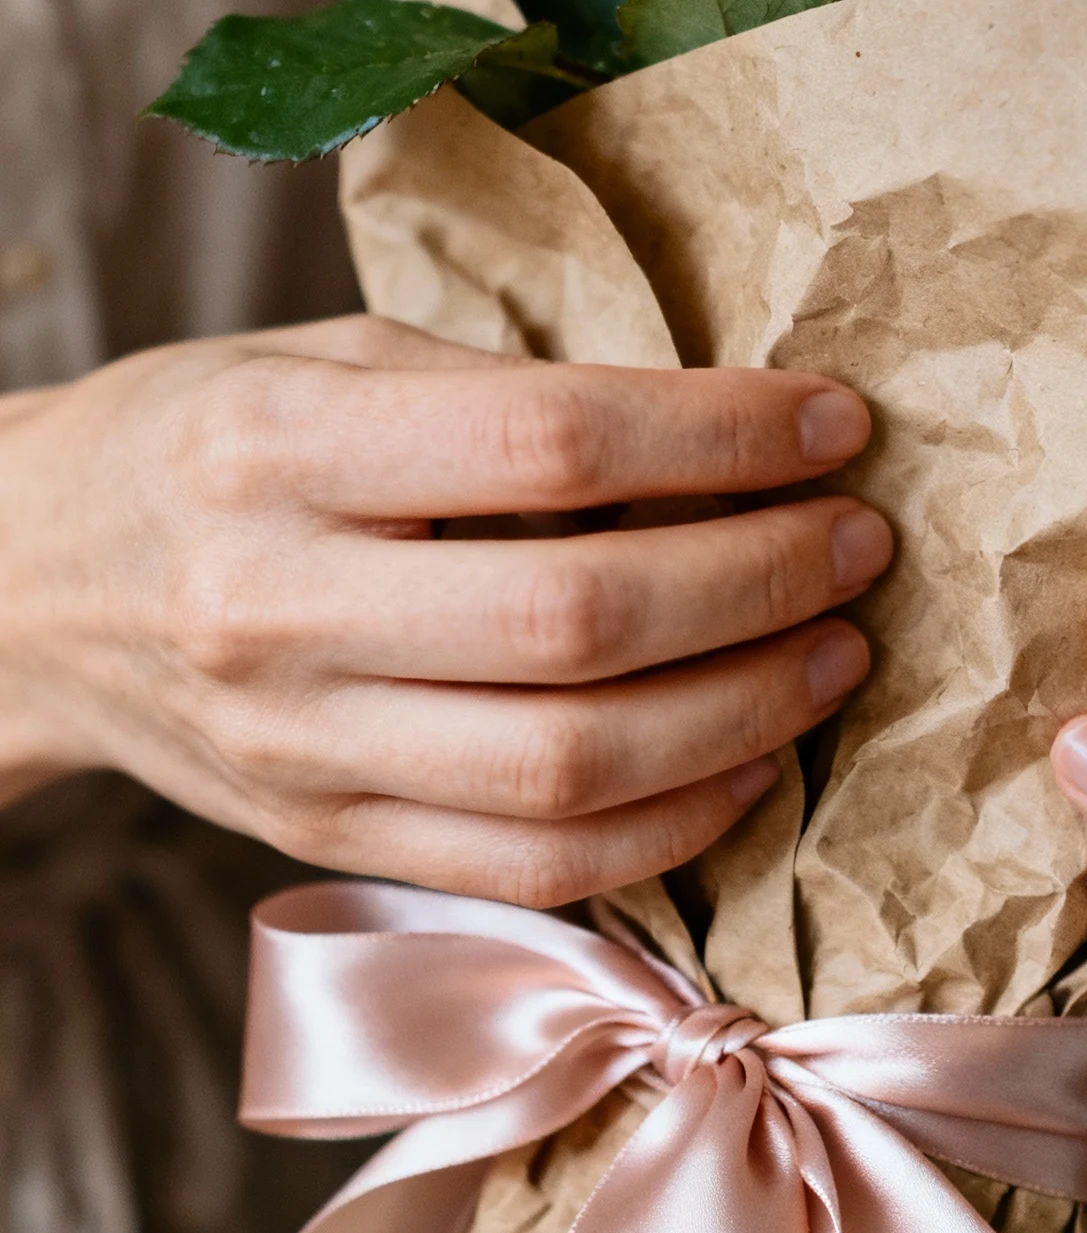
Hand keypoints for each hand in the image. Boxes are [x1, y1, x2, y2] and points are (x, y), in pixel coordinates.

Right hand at [0, 317, 890, 905]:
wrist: (30, 588)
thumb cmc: (208, 446)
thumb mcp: (327, 364)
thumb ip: (502, 396)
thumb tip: (727, 431)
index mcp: (277, 447)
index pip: (547, 444)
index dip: (720, 435)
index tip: (832, 422)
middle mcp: (276, 608)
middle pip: (578, 622)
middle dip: (760, 580)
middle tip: (858, 543)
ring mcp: (299, 749)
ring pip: (570, 769)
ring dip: (744, 713)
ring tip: (833, 650)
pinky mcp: (325, 838)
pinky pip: (531, 868)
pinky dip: (667, 825)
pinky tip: (748, 761)